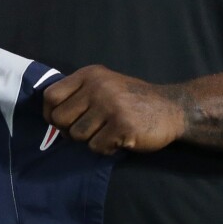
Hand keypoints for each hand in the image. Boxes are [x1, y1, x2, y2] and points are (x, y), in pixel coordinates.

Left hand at [42, 65, 185, 154]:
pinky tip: (118, 140)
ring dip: (90, 140)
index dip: (50, 113)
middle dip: (70, 130)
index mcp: (90, 75)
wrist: (172, 108)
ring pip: (77, 135)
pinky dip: (105, 148)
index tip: (61, 122)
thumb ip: (79, 94)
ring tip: (107, 132)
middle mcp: (98, 87)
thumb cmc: (132, 100)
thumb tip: (50, 116)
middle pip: (60, 119)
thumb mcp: (104, 85)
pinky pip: (96, 147)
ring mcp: (110, 106)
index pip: (50, 96)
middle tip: (89, 130)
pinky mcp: (122, 126)